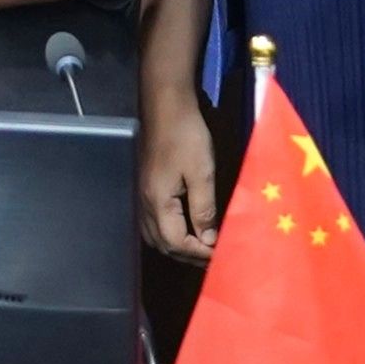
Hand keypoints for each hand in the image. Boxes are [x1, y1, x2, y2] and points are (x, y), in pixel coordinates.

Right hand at [138, 102, 220, 261]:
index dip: (199, 253)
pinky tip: (187, 229)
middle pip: (163, 244)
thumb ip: (204, 209)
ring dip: (179, 247)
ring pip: (157, 236)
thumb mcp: (201, 172)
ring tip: (203, 248)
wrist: (166, 106)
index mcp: (158, 203)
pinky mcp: (147, 188)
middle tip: (215, 257)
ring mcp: (143, 197)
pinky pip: (155, 223)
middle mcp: (145, 205)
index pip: (177, 243)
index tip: (221, 255)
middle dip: (188, 255)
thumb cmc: (186, 136)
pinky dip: (171, 233)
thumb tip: (208, 241)